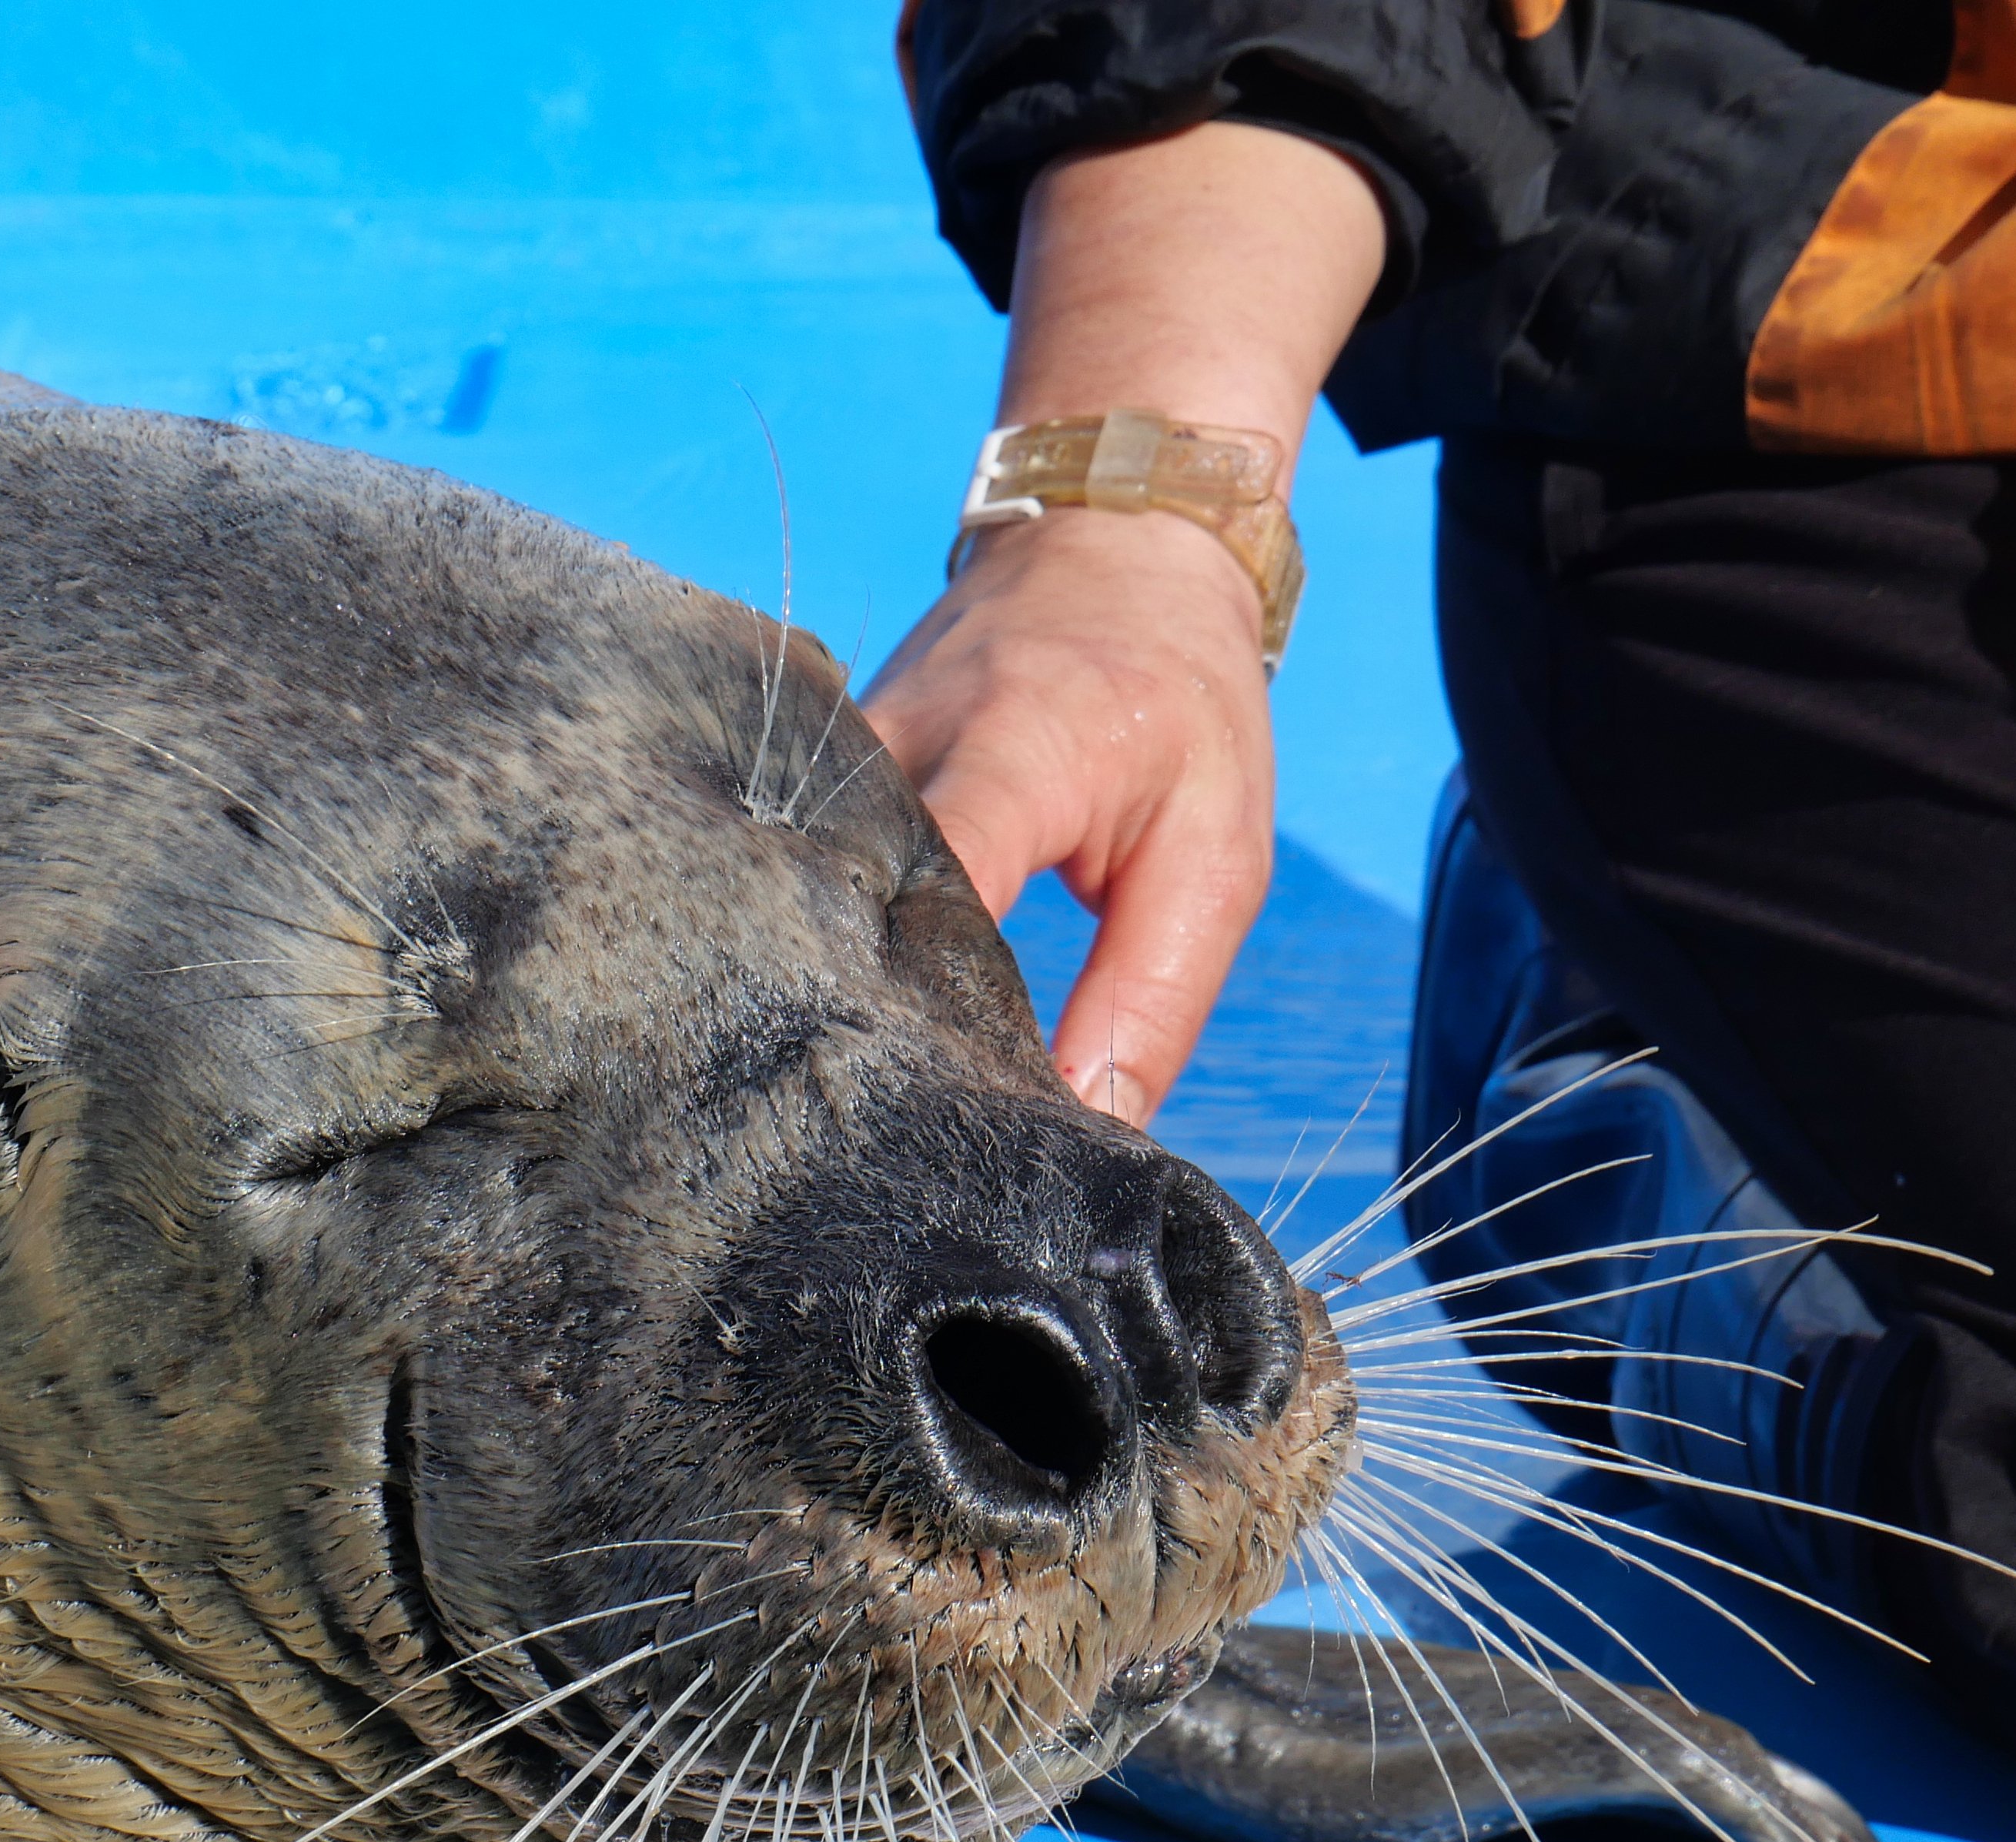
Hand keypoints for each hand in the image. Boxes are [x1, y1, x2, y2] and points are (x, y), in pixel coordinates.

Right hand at [863, 504, 1273, 1128]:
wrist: (1118, 536)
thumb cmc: (1184, 700)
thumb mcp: (1214, 855)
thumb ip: (1152, 1000)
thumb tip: (1089, 1128)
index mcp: (1011, 750)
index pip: (934, 892)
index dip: (927, 1012)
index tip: (941, 1115)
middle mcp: (897, 739)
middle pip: (839, 905)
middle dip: (861, 1020)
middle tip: (877, 1131)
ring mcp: (838, 742)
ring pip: (802, 886)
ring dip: (830, 976)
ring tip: (841, 1078)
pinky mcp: (815, 756)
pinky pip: (801, 858)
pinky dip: (822, 925)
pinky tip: (830, 997)